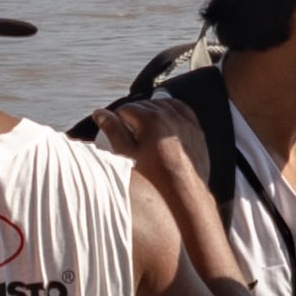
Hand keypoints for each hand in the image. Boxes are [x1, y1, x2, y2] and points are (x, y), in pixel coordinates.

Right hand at [95, 95, 210, 217]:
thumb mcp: (126, 154)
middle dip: (135, 117)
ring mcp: (184, 119)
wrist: (183, 191)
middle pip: (143, 105)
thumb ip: (112, 130)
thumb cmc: (154, 175)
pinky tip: (164, 122)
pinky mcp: (194, 127)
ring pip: (161, 104)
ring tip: (147, 131)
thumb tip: (100, 114)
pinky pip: (180, 109)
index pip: (125, 109)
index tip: (120, 134)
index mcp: (150, 118)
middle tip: (132, 136)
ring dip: (151, 113)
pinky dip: (170, 112)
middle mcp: (169, 114)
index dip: (118, 121)